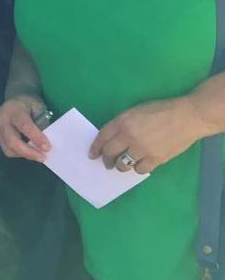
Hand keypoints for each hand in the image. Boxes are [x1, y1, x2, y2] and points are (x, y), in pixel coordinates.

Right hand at [0, 94, 51, 162]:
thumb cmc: (30, 104)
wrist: (16, 100)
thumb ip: (41, 124)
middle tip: (42, 158)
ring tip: (37, 155)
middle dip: (28, 152)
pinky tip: (28, 151)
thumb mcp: (39, 108)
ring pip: (8, 149)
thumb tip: (45, 144)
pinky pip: (7, 150)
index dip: (36, 138)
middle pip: (12, 141)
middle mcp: (1, 119)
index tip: (47, 148)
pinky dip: (19, 154)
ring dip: (24, 155)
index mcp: (13, 109)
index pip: (24, 126)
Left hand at [89, 96, 211, 173]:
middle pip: (110, 153)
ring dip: (121, 166)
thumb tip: (113, 138)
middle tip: (107, 163)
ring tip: (123, 165)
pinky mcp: (155, 159)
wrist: (187, 117)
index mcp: (122, 122)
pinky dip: (138, 168)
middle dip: (106, 160)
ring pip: (123, 165)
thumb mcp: (136, 111)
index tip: (92, 154)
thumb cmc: (162, 110)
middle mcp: (129, 136)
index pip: (102, 137)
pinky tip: (141, 164)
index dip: (95, 147)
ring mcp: (142, 149)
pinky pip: (140, 169)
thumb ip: (122, 124)